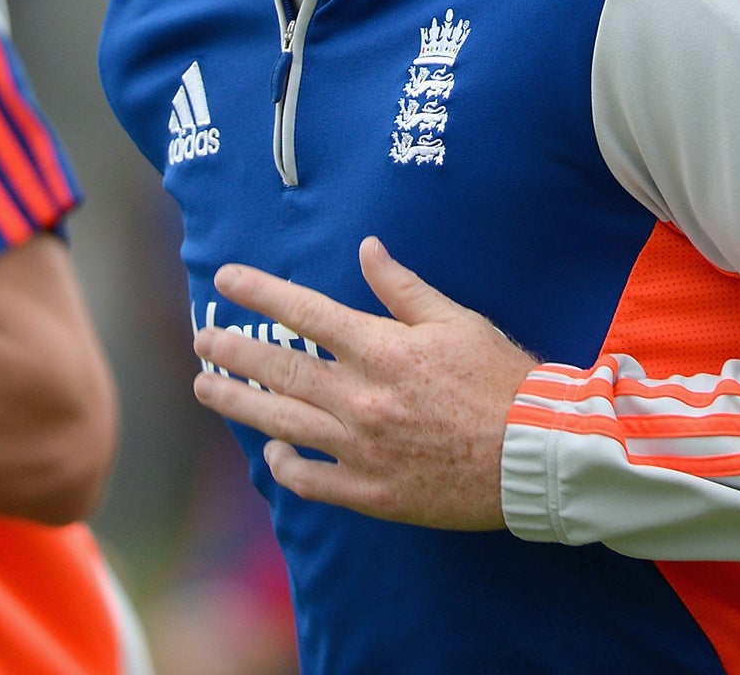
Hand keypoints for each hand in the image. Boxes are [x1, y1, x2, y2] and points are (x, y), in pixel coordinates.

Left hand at [190, 236, 538, 530]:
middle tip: (202, 340)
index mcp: (381, 349)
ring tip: (206, 389)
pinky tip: (270, 452)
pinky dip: (285, 467)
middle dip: (234, 351)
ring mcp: (363, 448)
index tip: (226, 279)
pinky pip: (313, 482)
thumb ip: (403, 288)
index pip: (304, 313)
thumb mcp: (456, 321)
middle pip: (280, 369)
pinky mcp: (373, 492)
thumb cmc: (502, 380)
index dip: (260, 292)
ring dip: (238, 404)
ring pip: (282, 423)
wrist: (537, 455)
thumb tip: (366, 248)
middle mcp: (362, 397)